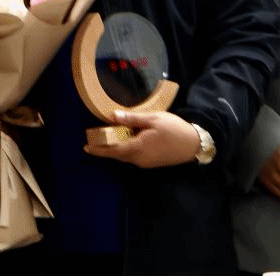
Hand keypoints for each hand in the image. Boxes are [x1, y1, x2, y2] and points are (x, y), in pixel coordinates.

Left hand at [84, 110, 200, 168]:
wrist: (194, 144)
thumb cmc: (173, 129)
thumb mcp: (152, 119)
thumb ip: (132, 119)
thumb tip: (112, 116)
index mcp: (137, 148)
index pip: (112, 150)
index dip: (98, 149)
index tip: (86, 147)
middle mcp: (139, 159)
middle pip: (117, 154)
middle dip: (106, 147)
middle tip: (96, 137)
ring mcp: (145, 163)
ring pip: (126, 156)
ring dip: (117, 147)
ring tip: (111, 135)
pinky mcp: (151, 163)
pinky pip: (134, 156)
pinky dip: (127, 148)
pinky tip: (129, 138)